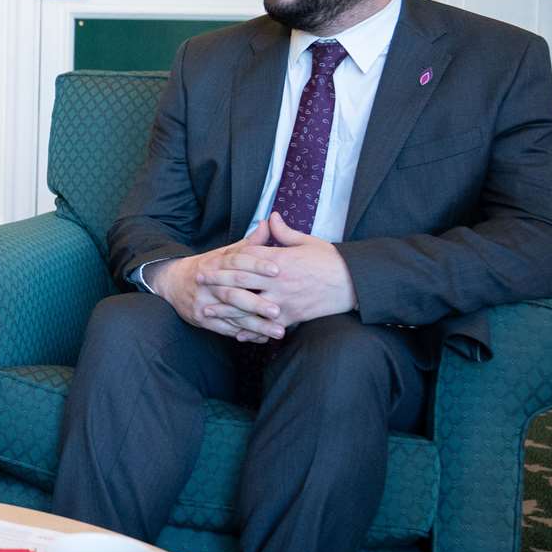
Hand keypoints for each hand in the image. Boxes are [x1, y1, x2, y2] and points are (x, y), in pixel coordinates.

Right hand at [146, 221, 285, 342]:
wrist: (172, 282)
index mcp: (215, 262)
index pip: (236, 261)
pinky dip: (243, 334)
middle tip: (278, 310)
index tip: (277, 270)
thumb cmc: (207, 267)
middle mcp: (209, 282)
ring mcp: (203, 302)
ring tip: (277, 331)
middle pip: (233, 293)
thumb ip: (249, 243)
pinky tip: (261, 338)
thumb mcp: (224, 253)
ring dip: (255, 325)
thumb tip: (269, 223)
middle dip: (257, 303)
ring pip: (231, 314)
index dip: (257, 264)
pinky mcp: (201, 318)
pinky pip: (224, 328)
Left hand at [197, 212, 356, 329]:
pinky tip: (236, 333)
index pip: (245, 260)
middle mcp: (277, 281)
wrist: (354, 283)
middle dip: (217, 283)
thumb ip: (284, 232)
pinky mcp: (292, 317)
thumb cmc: (331, 259)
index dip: (224, 263)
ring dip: (225, 310)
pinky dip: (251, 331)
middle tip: (198, 283)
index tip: (207, 263)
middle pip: (240, 283)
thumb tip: (270, 217)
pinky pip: (266, 326)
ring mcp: (283, 301)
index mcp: (279, 260)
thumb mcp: (307, 241)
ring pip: (248, 307)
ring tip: (206, 311)